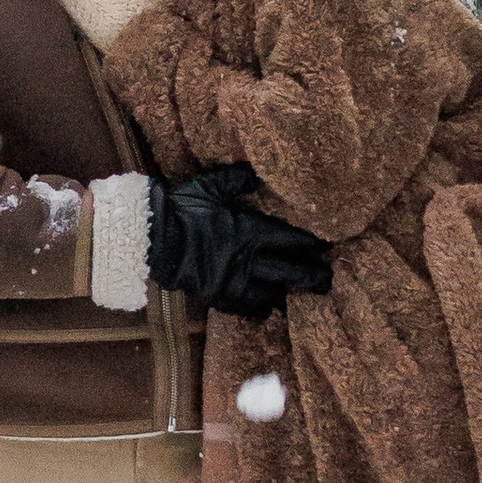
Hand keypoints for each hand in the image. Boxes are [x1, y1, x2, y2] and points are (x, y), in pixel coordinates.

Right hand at [147, 164, 333, 320]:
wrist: (152, 241)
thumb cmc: (180, 210)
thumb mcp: (208, 186)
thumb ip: (236, 180)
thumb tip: (257, 174)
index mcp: (249, 230)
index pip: (290, 239)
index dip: (311, 244)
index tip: (327, 246)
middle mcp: (248, 259)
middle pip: (291, 272)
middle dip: (313, 276)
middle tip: (329, 280)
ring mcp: (234, 281)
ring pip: (273, 294)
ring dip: (287, 292)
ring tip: (298, 293)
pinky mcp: (219, 297)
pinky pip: (247, 308)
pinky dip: (260, 307)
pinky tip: (266, 306)